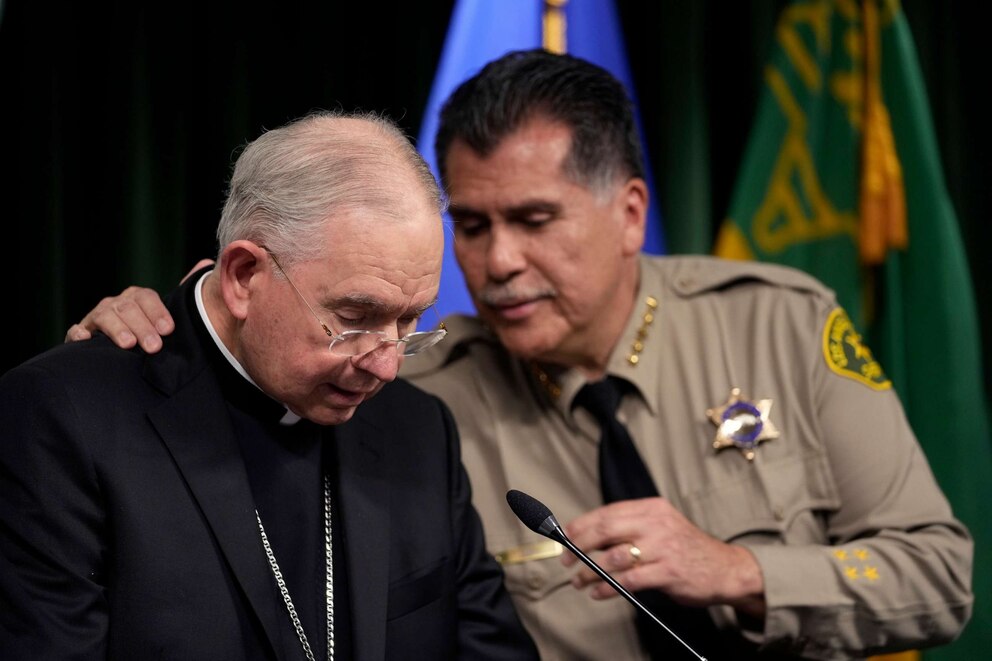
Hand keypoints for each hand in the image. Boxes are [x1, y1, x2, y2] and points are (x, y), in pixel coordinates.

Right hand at [64, 259, 212, 352]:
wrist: (120, 349)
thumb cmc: (148, 331)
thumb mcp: (166, 314)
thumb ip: (184, 293)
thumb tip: (206, 262)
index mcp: (137, 298)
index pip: (146, 298)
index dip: (157, 312)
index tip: (168, 329)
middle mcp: (116, 304)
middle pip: (127, 308)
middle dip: (142, 327)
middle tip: (154, 347)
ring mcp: (96, 317)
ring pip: (104, 317)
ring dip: (117, 329)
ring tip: (128, 344)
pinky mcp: (81, 333)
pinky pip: (76, 330)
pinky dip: (79, 333)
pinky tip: (86, 339)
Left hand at [561, 497, 765, 617]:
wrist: (726, 569)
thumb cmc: (687, 549)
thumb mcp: (662, 527)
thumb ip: (631, 527)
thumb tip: (590, 535)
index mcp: (652, 508)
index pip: (607, 512)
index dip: (581, 525)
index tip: (565, 537)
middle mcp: (656, 524)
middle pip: (605, 530)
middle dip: (578, 545)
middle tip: (566, 560)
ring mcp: (662, 548)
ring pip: (613, 557)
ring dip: (589, 571)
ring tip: (579, 581)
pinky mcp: (668, 572)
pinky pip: (628, 581)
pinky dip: (607, 588)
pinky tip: (599, 592)